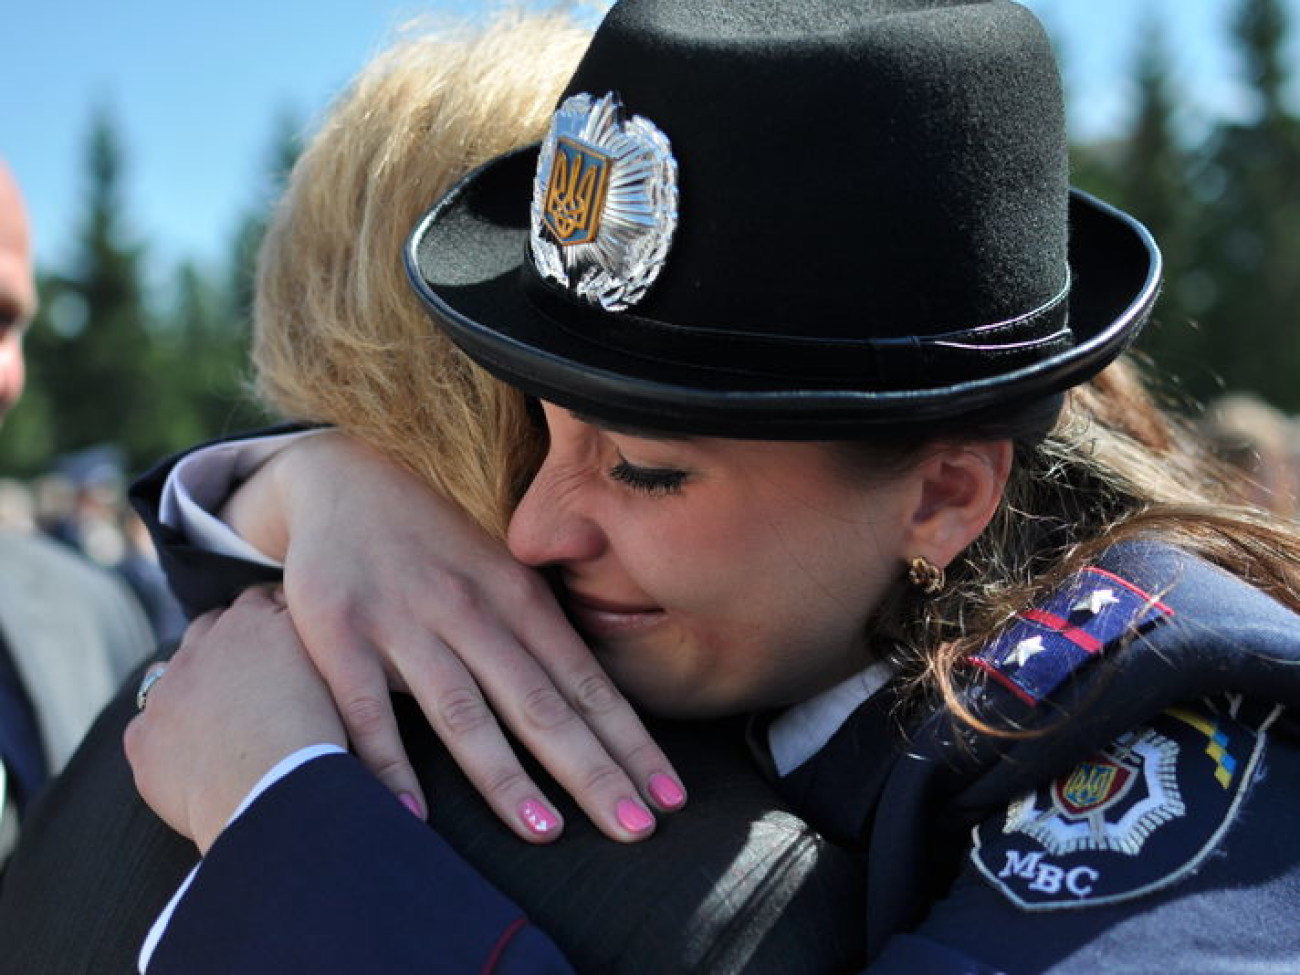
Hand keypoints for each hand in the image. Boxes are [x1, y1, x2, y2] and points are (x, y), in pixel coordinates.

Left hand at [124, 587, 345, 853]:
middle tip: (250, 675)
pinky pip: (147, 733)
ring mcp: (166, 692)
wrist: (278, 791)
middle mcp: (202, 647)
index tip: (282, 638)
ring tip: (220, 719)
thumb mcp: (336, 671)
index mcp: (252, 622)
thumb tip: (328, 636)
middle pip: (208, 629)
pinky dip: (166, 742)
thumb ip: (319, 644)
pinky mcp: (143, 740)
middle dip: (224, 645)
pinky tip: (193, 759)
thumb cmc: (322, 732)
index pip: (258, 601)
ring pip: (170, 676)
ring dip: (190, 690)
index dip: (271, 617)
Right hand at [222, 431, 684, 842]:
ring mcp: (404, 622)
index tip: (668, 799)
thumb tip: (602, 713)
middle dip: (591, 771)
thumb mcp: (502, 574)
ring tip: (546, 832)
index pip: (586, 684)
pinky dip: (388, 762)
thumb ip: (542, 634)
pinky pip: (366, 708)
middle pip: (540, 705)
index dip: (629, 744)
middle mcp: (471, 611)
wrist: (344, 479)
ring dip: (505, 776)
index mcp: (520, 599)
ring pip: (463, 711)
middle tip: (636, 830)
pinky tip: (412, 815)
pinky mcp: (338, 632)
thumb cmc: (439, 544)